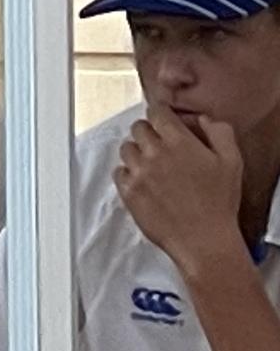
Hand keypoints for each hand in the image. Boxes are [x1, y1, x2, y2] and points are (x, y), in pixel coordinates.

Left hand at [114, 104, 244, 267]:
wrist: (203, 238)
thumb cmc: (219, 202)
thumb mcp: (232, 161)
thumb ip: (219, 132)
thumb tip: (203, 119)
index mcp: (179, 142)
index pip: (156, 112)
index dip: (160, 113)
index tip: (163, 119)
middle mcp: (154, 153)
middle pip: (138, 128)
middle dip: (148, 131)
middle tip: (159, 143)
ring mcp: (138, 173)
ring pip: (126, 149)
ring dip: (137, 151)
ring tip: (151, 163)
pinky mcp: (128, 192)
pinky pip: (118, 172)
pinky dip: (128, 173)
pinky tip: (142, 181)